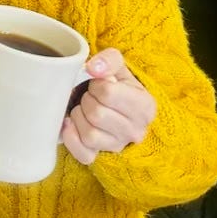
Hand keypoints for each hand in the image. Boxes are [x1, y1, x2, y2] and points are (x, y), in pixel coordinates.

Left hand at [60, 48, 156, 165]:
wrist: (113, 106)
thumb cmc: (115, 85)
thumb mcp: (117, 66)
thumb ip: (109, 60)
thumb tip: (93, 68)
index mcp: (145, 106)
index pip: (108, 93)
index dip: (96, 85)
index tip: (98, 85)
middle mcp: (136, 130)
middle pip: (96, 114)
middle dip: (86, 100)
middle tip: (89, 96)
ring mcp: (119, 146)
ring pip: (89, 134)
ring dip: (78, 117)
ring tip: (83, 109)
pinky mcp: (101, 157)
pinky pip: (83, 154)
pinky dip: (71, 138)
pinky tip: (71, 124)